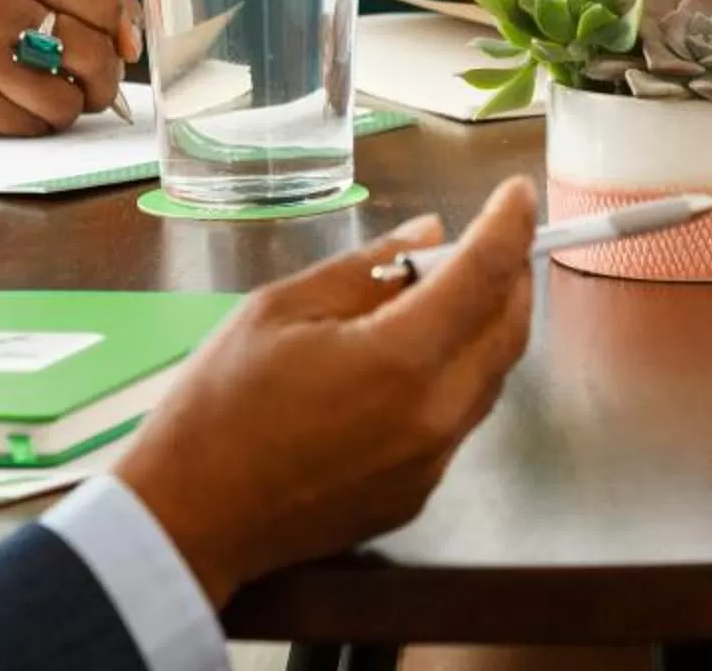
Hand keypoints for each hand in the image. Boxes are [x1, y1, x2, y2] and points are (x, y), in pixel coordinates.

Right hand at [0, 0, 140, 134]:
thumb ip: (83, 7)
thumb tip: (133, 39)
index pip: (102, 3)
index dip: (123, 34)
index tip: (122, 50)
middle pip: (90, 54)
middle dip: (102, 82)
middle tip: (88, 87)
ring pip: (65, 101)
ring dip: (64, 109)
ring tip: (41, 96)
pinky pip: (30, 126)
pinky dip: (32, 125)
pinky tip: (11, 108)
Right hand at [117, 176, 538, 607]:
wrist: (191, 518)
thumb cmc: (221, 404)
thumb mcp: (280, 308)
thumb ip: (365, 268)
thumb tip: (427, 234)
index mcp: (399, 359)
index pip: (484, 276)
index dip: (510, 225)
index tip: (519, 192)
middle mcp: (433, 416)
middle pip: (507, 331)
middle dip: (511, 276)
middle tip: (490, 239)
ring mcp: (431, 463)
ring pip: (490, 379)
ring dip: (485, 327)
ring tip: (442, 293)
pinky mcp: (418, 493)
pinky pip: (459, 421)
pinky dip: (455, 376)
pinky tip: (410, 359)